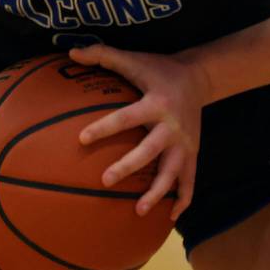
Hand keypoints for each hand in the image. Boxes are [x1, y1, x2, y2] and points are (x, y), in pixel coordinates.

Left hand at [68, 45, 208, 219]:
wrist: (199, 77)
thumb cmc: (158, 69)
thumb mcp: (133, 59)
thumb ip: (103, 55)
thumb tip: (71, 51)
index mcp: (155, 103)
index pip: (126, 117)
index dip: (104, 128)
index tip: (81, 139)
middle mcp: (172, 126)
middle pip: (149, 150)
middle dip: (128, 166)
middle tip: (105, 180)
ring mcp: (185, 143)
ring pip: (172, 173)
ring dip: (157, 193)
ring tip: (138, 210)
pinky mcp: (193, 153)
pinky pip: (190, 181)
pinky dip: (183, 200)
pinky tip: (170, 218)